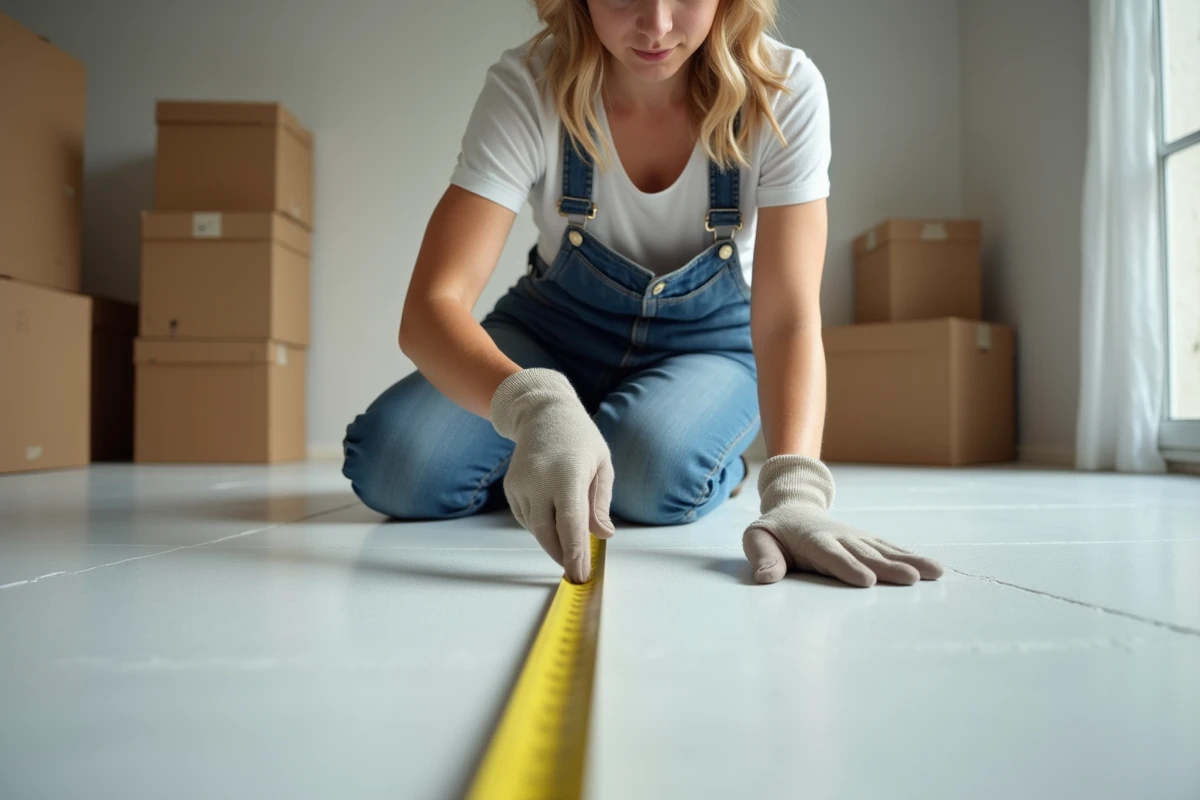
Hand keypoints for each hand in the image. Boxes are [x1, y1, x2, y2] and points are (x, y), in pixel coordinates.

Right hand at [491, 368, 615, 582]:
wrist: (543, 414)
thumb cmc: (580, 439)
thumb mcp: (602, 465)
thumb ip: (600, 503)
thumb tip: (603, 535)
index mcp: (567, 474)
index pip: (570, 522)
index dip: (575, 552)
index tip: (580, 574)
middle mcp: (539, 480)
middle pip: (547, 532)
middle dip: (562, 556)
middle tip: (577, 572)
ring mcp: (520, 484)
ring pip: (535, 528)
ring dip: (553, 541)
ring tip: (571, 543)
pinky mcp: (511, 488)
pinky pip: (526, 518)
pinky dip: (541, 527)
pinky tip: (554, 520)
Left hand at [742, 455, 942, 586]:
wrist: (792, 508)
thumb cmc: (772, 532)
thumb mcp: (757, 540)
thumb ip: (763, 558)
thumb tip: (765, 578)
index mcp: (813, 541)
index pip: (831, 555)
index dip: (847, 567)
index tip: (866, 580)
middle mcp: (840, 538)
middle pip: (865, 554)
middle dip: (888, 567)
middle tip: (911, 579)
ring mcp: (856, 539)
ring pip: (884, 551)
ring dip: (910, 561)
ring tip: (935, 572)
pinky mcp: (867, 542)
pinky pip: (891, 549)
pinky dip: (912, 557)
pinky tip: (932, 568)